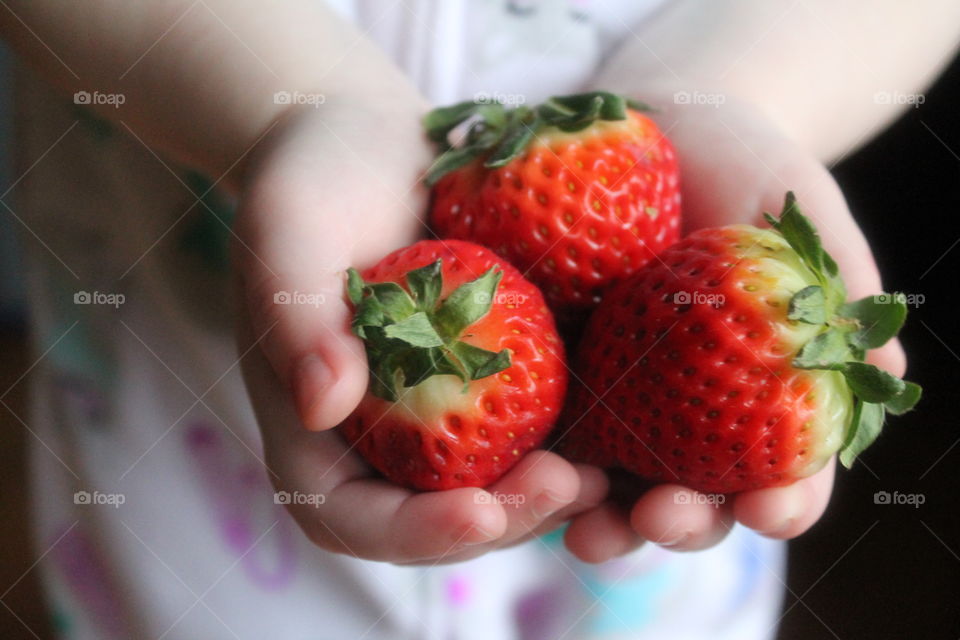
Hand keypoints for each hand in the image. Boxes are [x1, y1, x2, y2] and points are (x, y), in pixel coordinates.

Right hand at [234, 99, 606, 563]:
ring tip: (603, 477)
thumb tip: (322, 404)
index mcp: (315, 428)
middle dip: (503, 521)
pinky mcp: (491, 379)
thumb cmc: (316, 177)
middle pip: (436, 519)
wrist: (374, 144)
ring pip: (494, 488)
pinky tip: (620, 429)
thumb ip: (297, 315)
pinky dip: (574, 440)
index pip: (350, 516)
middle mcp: (379, 438)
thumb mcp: (289, 228)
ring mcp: (439, 414)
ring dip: (548, 498)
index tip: (478, 512)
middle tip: (565, 487)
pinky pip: (532, 427)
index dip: (412, 533)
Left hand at [562, 95, 906, 561]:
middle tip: (659, 517)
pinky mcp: (572, 373)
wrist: (670, 130)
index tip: (766, 510)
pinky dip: (548, 458)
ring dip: (606, 518)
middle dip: (683, 522)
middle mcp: (700, 414)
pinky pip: (560, 427)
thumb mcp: (803, 216)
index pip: (786, 473)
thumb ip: (840, 288)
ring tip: (585, 531)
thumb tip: (890, 370)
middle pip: (699, 497)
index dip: (782, 503)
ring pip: (622, 484)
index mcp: (768, 395)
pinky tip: (529, 470)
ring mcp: (632, 401)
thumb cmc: (750, 170)